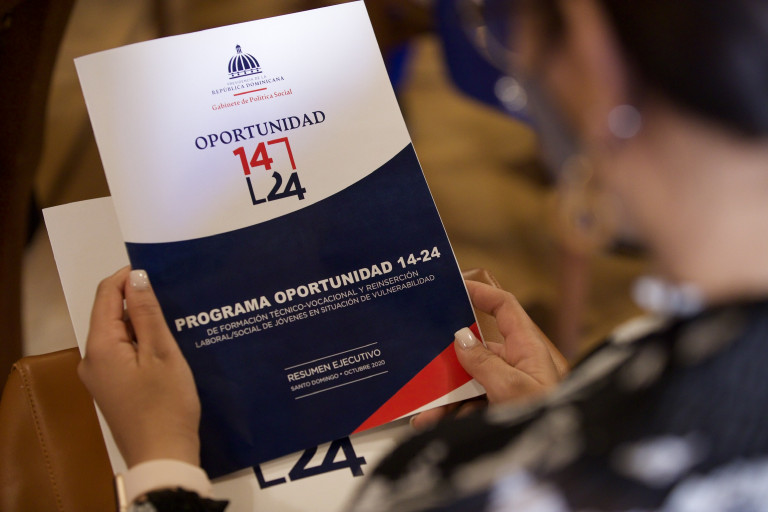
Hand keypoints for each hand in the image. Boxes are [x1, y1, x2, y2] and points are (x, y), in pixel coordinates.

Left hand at [78, 267, 200, 467]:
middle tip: (172, 293)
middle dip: (137, 299)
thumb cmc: (166, 404)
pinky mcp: (112, 388)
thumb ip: (147, 312)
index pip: (105, 294)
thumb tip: (136, 277)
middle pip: (109, 314)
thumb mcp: (162, 352)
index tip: (157, 269)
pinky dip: (142, 342)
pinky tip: (167, 343)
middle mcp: (92, 359)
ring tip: (175, 316)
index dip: (128, 276)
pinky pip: (123, 353)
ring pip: (118, 334)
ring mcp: (100, 376)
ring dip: (142, 321)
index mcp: (100, 346)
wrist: (163, 456)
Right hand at [411, 281, 567, 428]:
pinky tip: (433, 426)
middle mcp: (518, 364)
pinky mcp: (504, 410)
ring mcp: (510, 389)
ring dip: (445, 399)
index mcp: (527, 348)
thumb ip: (484, 362)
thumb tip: (461, 338)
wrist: (557, 462)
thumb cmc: (546, 420)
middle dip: (448, 366)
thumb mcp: (511, 388)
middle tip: (423, 372)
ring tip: (424, 418)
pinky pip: (473, 407)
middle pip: (477, 352)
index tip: (456, 288)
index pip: (505, 308)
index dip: (482, 294)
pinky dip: (453, 415)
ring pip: (470, 384)